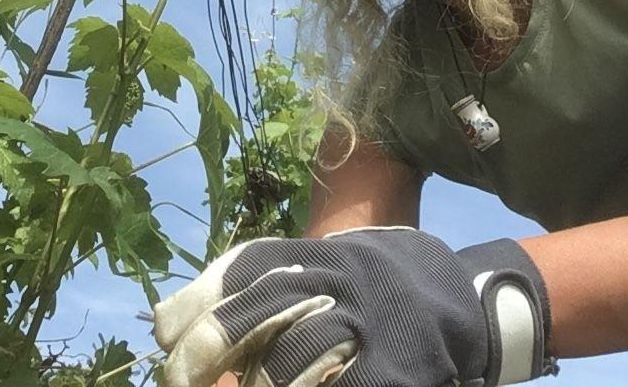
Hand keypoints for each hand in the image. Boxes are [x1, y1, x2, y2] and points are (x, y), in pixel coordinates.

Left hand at [154, 227, 553, 386]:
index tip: (164, 330)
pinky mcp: (396, 371)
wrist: (463, 299)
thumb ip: (270, 292)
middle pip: (263, 308)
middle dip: (212, 344)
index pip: (249, 264)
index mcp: (320, 254)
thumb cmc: (376, 288)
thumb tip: (184, 327)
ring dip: (258, 382)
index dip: (201, 297)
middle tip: (178, 375)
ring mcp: (371, 327)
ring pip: (294, 359)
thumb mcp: (326, 271)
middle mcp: (342, 282)